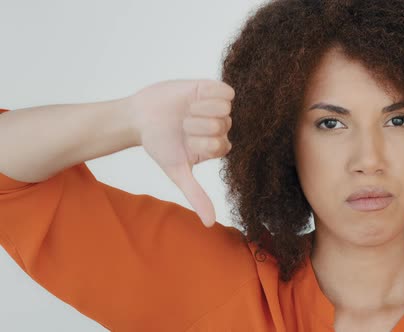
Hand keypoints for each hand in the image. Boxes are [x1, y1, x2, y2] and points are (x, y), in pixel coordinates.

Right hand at [127, 79, 233, 227]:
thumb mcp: (177, 171)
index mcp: (217, 147)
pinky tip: (194, 98)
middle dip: (197, 126)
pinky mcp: (213, 89)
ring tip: (187, 110)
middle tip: (183, 125)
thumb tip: (209, 224)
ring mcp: (218, 108)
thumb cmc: (159, 145)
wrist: (141, 117)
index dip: (201, 142)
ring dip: (200, 110)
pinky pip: (227, 91)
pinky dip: (208, 95)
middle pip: (223, 126)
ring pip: (225, 109)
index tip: (185, 141)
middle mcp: (221, 128)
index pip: (222, 146)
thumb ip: (196, 195)